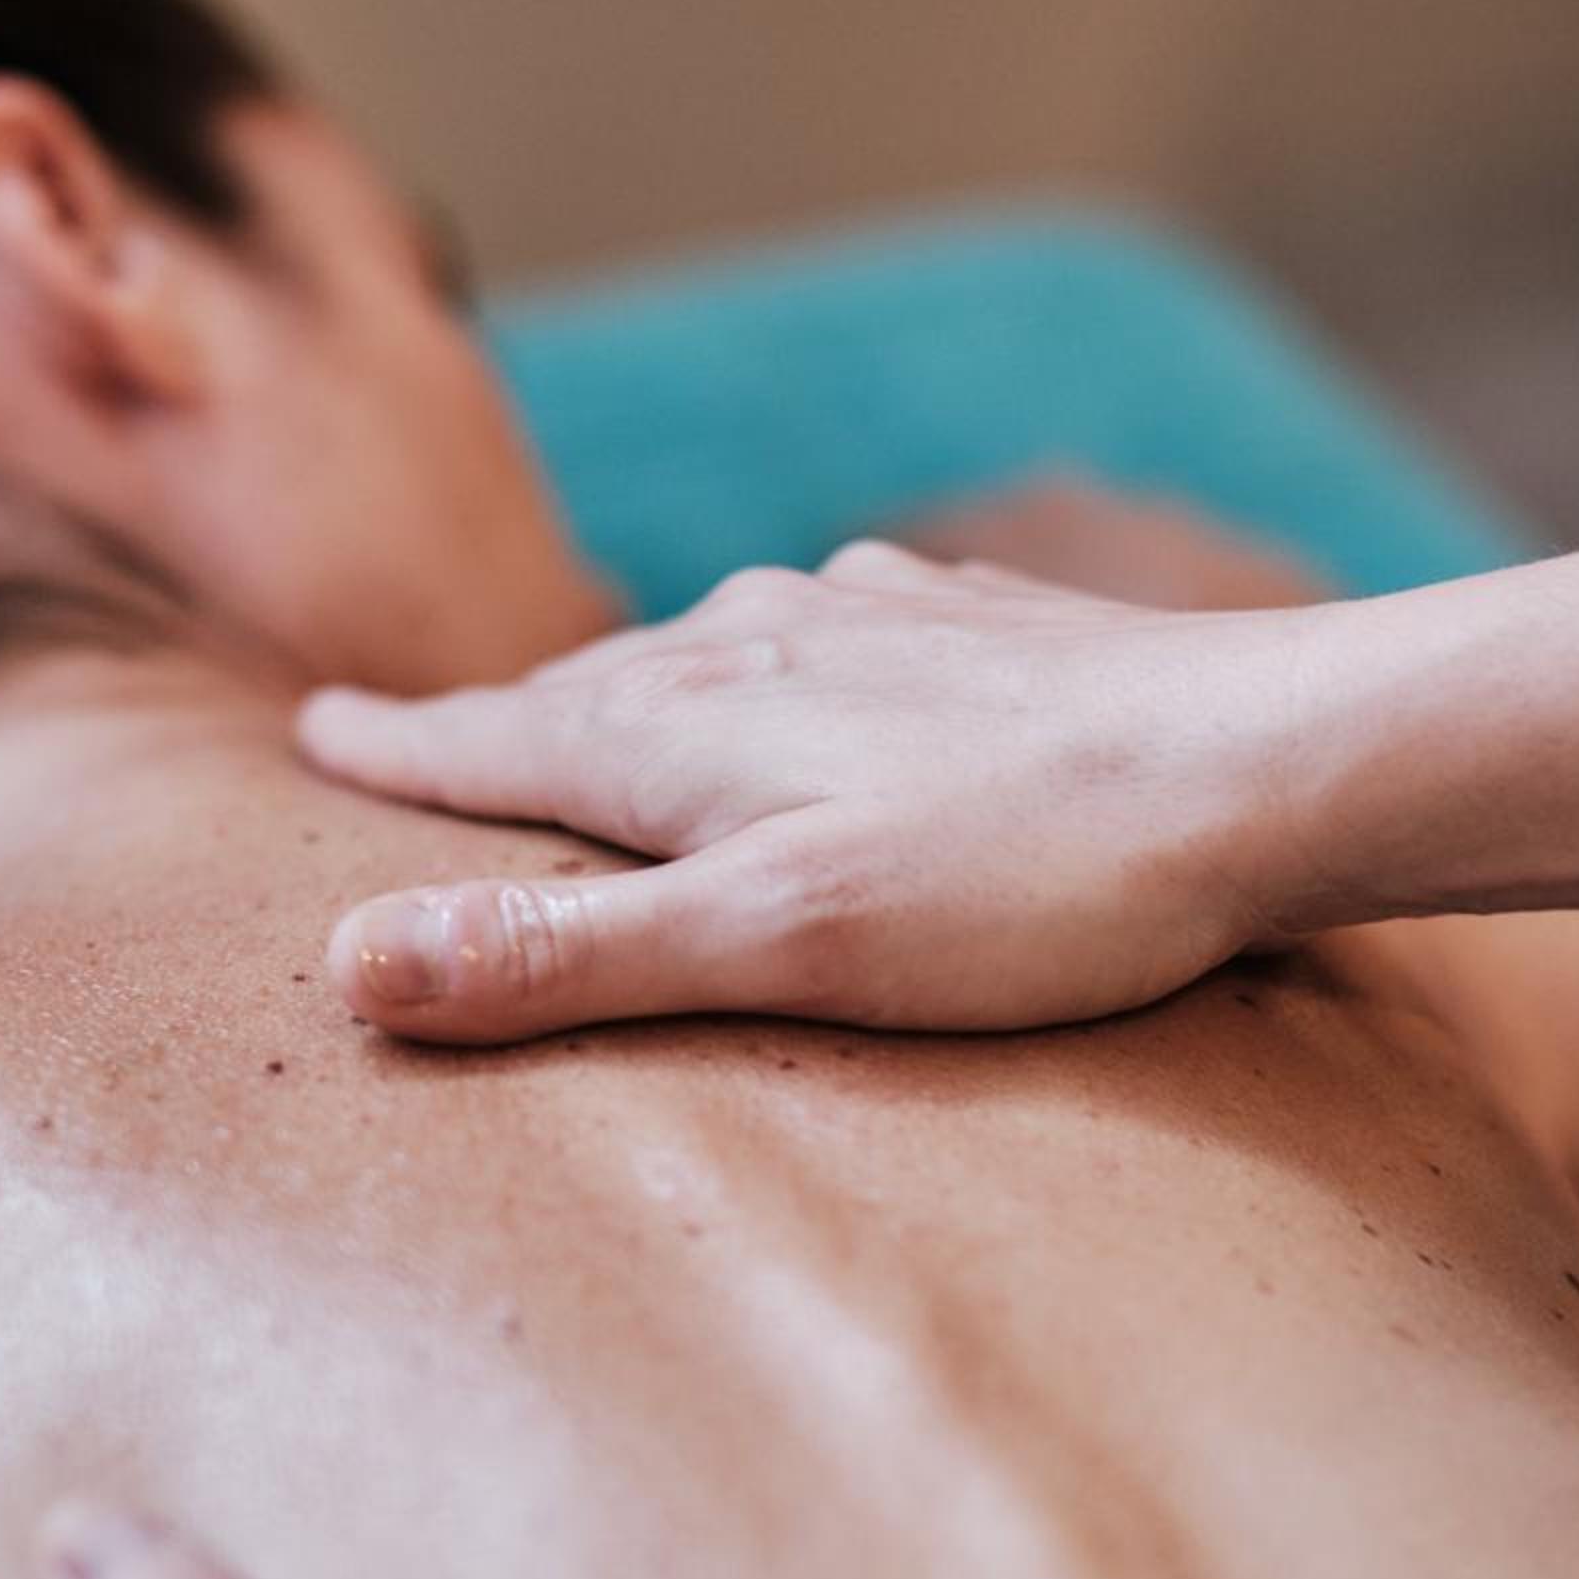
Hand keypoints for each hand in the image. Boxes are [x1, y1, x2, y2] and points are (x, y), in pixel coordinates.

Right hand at [299, 539, 1326, 1041]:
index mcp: (688, 733)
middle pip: (588, 689)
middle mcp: (756, 644)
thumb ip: (573, 958)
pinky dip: (768, 659)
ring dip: (634, 684)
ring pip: (704, 649)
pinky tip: (813, 656)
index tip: (312, 730)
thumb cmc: (1029, 880)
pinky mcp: (969, 617)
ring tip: (600, 706)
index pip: (497, 741)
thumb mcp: (784, 944)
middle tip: (422, 731)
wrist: (1267, 758)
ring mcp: (868, 617)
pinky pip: (819, 629)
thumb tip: (353, 961)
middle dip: (501, 718)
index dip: (398, 748)